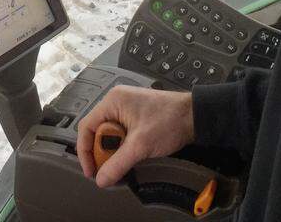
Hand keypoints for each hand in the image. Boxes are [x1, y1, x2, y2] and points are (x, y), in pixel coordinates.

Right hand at [76, 85, 195, 187]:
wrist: (194, 116)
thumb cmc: (170, 121)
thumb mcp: (140, 145)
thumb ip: (118, 163)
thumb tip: (101, 179)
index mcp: (112, 101)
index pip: (86, 127)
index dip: (85, 151)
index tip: (91, 170)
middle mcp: (116, 102)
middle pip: (97, 132)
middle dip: (102, 152)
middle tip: (109, 168)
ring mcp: (126, 108)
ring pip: (109, 135)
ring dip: (114, 151)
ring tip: (123, 162)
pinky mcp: (135, 116)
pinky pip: (120, 134)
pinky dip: (123, 147)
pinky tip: (130, 155)